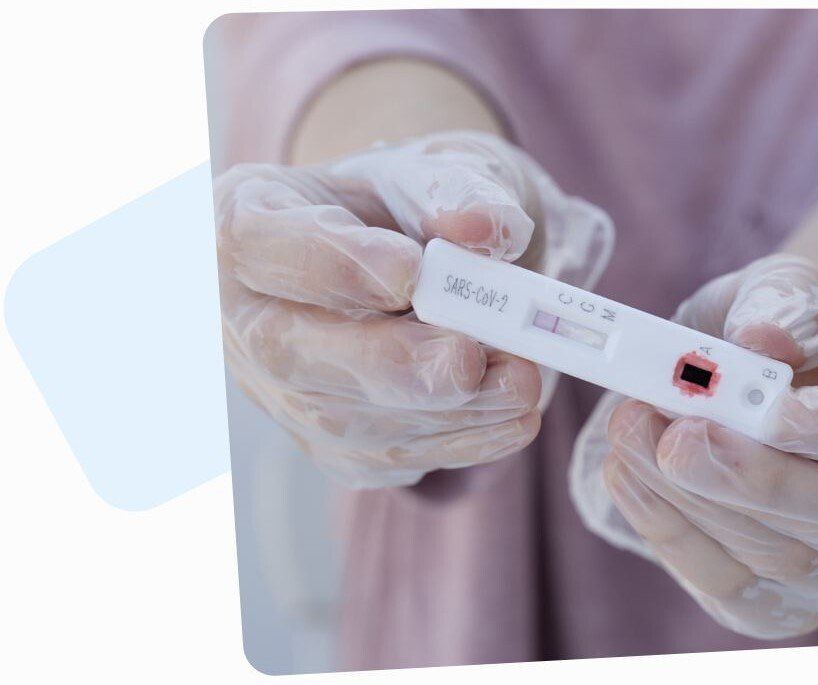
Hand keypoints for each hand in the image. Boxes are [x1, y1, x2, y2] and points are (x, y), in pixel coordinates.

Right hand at [216, 131, 610, 486]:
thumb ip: (454, 187)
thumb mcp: (430, 172)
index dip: (334, 265)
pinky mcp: (329, 446)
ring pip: (343, 423)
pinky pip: (384, 459)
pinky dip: (457, 443)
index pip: (260, 245)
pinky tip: (511, 416)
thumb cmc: (404, 208)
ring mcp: (279, 393)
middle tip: (471, 357)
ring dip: (442, 412)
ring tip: (521, 381)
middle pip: (289, 353)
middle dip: (391, 362)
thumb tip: (485, 227)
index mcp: (246, 223)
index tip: (412, 271)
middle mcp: (243, 318)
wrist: (410, 258)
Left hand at [580, 254, 817, 637]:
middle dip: (761, 480)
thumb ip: (781, 306)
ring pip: (786, 560)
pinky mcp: (784, 608)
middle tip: (680, 435)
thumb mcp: (791, 292)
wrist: (761, 388)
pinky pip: (729, 586)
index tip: (780, 409)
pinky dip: (669, 531)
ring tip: (631, 426)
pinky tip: (625, 471)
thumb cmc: (793, 339)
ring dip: (694, 497)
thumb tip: (759, 343)